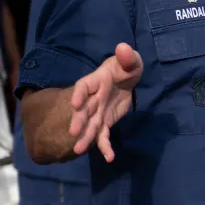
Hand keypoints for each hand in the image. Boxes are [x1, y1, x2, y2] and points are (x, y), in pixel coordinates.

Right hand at [69, 43, 142, 161]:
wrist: (125, 80)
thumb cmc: (124, 68)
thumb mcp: (131, 61)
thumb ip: (128, 57)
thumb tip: (123, 47)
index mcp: (96, 82)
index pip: (84, 87)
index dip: (79, 94)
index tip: (75, 103)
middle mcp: (93, 98)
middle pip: (84, 110)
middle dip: (78, 120)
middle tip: (73, 132)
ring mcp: (98, 112)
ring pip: (90, 126)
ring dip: (85, 137)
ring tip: (78, 150)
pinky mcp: (105, 122)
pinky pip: (104, 135)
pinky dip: (105, 146)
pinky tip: (109, 158)